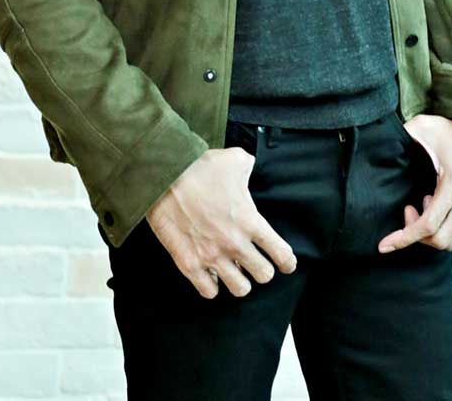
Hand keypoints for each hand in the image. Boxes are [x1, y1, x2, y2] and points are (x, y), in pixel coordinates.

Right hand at [145, 146, 297, 298]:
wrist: (164, 177)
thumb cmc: (200, 168)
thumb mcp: (234, 160)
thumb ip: (248, 166)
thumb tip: (250, 166)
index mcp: (250, 221)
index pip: (281, 254)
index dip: (287, 261)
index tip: (286, 263)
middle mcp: (234, 244)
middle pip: (263, 275)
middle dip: (262, 270)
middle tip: (256, 263)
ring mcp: (212, 257)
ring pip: (240, 289)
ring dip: (240, 281)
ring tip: (235, 272)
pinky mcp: (189, 264)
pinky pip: (209, 292)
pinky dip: (212, 286)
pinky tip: (212, 276)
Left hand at [378, 115, 451, 253]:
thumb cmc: (451, 130)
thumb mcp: (422, 128)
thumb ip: (401, 138)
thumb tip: (378, 147)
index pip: (428, 226)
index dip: (404, 238)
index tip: (385, 245)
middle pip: (441, 240)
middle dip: (417, 235)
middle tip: (409, 210)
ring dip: (433, 230)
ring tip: (426, 203)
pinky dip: (447, 225)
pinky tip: (440, 203)